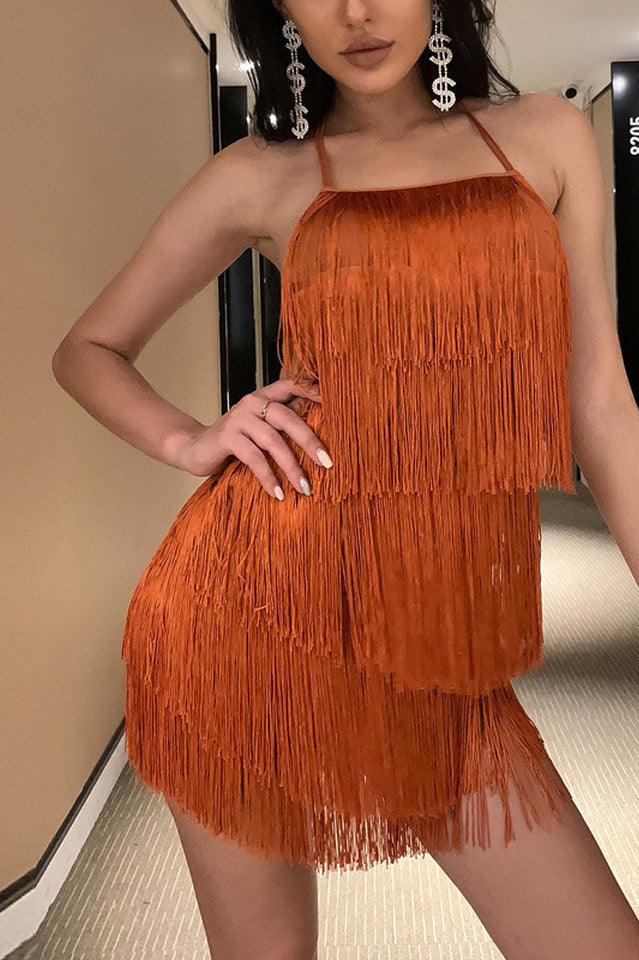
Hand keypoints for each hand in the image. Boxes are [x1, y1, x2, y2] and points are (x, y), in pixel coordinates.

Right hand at [178, 377, 332, 498]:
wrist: (195, 449)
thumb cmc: (235, 441)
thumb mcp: (260, 429)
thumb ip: (282, 427)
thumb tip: (320, 443)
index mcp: (263, 397)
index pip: (291, 385)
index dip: (312, 391)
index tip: (335, 402)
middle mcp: (252, 402)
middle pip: (288, 417)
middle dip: (310, 442)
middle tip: (328, 463)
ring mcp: (238, 419)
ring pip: (273, 441)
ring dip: (291, 467)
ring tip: (304, 487)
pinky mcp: (227, 437)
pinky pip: (254, 458)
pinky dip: (268, 477)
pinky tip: (278, 493)